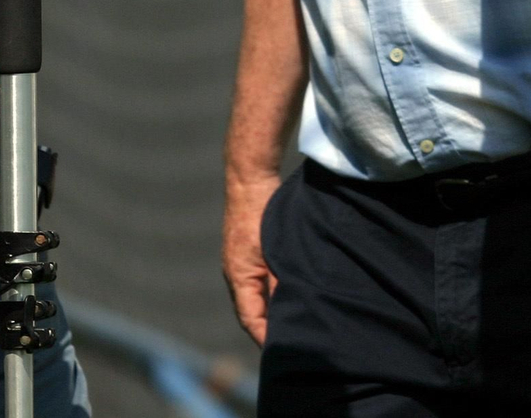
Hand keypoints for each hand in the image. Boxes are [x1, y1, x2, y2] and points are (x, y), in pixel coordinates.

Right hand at [223, 174, 279, 345]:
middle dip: (269, 329)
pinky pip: (259, 282)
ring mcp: (242, 263)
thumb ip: (281, 284)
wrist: (250, 179)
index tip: (285, 351)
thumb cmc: (261, 214)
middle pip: (252, 312)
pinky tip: (290, 293)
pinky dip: (273, 293)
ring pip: (256, 297)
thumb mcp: (275, 253)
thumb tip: (291, 311)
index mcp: (238, 276)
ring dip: (272, 311)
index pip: (250, 319)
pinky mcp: (250, 252)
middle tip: (293, 344)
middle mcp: (236, 273)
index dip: (266, 337)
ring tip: (294, 324)